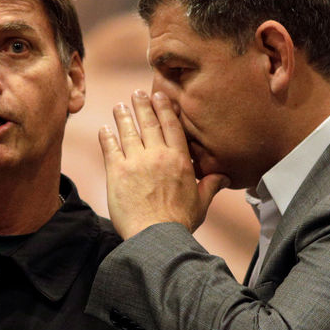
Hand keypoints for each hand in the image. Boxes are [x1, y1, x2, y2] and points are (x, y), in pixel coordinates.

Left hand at [99, 90, 228, 238]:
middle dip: (142, 106)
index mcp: (179, 160)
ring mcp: (136, 162)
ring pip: (128, 131)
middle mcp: (158, 156)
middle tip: (137, 93)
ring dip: (123, 116)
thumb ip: (211, 185)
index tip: (159, 96)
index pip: (172, 126)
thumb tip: (225, 176)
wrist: (156, 236)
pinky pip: (110, 148)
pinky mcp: (117, 172)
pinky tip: (104, 129)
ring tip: (120, 106)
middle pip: (149, 123)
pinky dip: (106, 136)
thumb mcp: (201, 203)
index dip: (164, 109)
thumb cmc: (179, 222)